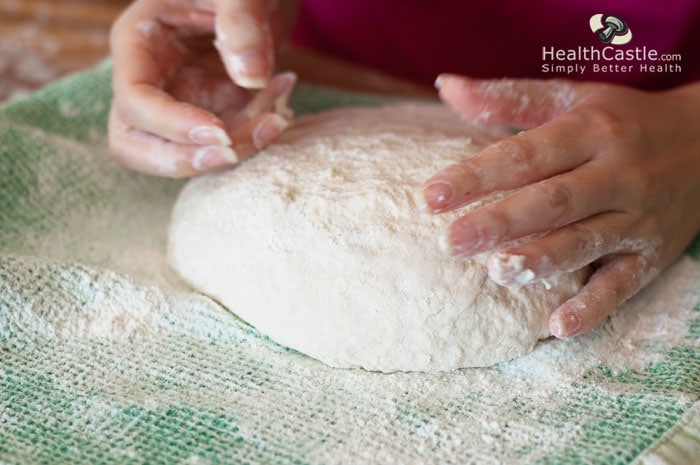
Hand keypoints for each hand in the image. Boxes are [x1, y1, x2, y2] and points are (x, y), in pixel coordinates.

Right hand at [109, 0, 292, 177]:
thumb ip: (242, 22)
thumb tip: (251, 79)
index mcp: (139, 43)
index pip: (134, 100)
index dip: (170, 124)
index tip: (219, 131)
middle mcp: (149, 81)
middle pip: (132, 145)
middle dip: (183, 159)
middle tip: (233, 151)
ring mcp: (176, 105)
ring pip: (178, 156)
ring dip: (230, 152)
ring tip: (277, 117)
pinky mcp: (207, 118)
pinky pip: (221, 147)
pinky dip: (254, 139)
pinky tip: (280, 107)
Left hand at [424, 74, 699, 337]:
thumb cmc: (621, 119)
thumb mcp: (572, 97)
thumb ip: (507, 98)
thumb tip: (446, 87)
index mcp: (591, 130)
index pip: (526, 154)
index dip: (478, 175)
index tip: (431, 196)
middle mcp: (617, 174)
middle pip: (553, 200)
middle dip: (501, 221)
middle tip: (451, 242)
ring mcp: (637, 218)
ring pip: (587, 242)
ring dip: (542, 259)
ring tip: (498, 272)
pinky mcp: (652, 255)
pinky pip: (624, 284)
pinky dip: (594, 307)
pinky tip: (558, 326)